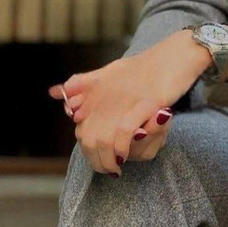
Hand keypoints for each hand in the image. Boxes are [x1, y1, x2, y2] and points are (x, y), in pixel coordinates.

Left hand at [48, 29, 214, 174]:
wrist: (174, 56)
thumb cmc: (143, 66)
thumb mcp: (109, 72)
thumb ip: (83, 84)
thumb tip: (53, 92)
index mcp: (95, 90)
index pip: (81, 129)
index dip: (88, 150)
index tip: (98, 160)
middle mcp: (105, 95)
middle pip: (89, 138)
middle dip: (97, 160)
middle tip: (108, 169)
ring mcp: (125, 99)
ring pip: (104, 139)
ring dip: (108, 160)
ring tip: (116, 168)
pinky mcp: (147, 102)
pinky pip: (125, 130)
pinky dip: (122, 147)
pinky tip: (125, 155)